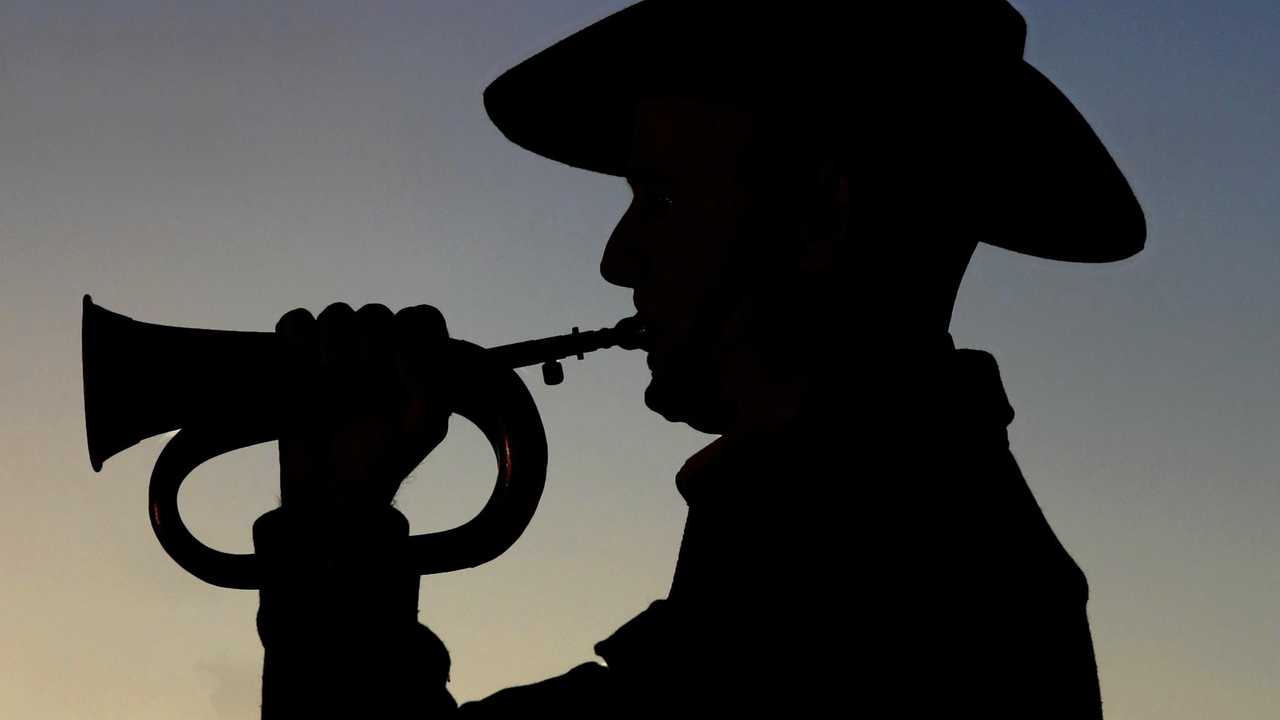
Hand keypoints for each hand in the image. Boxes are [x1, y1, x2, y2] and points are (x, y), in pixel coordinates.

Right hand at [274, 302, 452, 510]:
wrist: (329, 490)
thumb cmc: (384, 458)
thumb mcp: (424, 426)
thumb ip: (429, 382)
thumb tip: (401, 345)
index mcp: (415, 362)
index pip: (422, 317)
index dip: (414, 334)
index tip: (403, 368)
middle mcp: (379, 351)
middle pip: (376, 314)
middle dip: (371, 345)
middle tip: (364, 380)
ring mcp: (338, 352)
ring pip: (337, 313)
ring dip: (334, 341)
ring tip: (330, 376)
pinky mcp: (300, 358)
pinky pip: (296, 321)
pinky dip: (296, 334)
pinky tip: (302, 359)